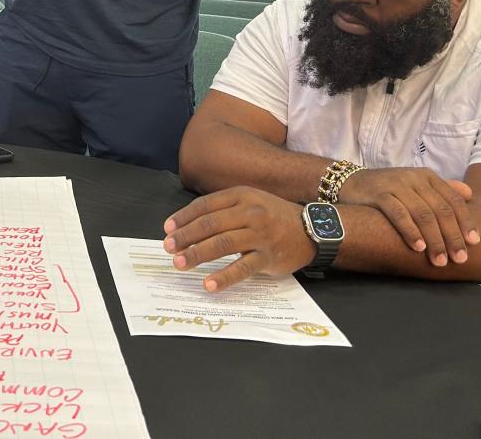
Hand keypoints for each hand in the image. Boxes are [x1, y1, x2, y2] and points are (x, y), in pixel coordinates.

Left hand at [162, 187, 316, 292]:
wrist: (312, 230)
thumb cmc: (274, 217)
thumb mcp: (250, 202)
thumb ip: (224, 211)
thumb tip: (188, 227)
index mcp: (241, 195)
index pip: (205, 205)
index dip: (184, 217)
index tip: (167, 229)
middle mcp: (250, 212)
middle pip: (210, 224)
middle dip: (185, 236)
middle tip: (168, 248)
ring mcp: (260, 234)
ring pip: (222, 243)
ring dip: (197, 254)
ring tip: (180, 263)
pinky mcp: (268, 256)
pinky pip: (242, 268)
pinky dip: (223, 277)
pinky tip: (208, 284)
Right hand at [339, 167, 478, 266]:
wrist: (350, 182)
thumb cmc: (388, 189)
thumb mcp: (416, 185)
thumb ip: (441, 189)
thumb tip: (469, 195)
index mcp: (427, 176)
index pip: (453, 200)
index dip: (466, 222)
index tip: (474, 243)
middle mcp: (414, 178)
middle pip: (440, 209)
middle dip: (452, 236)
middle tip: (459, 258)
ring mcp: (396, 185)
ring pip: (422, 214)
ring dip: (434, 239)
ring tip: (440, 260)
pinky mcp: (379, 194)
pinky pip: (399, 214)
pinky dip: (410, 231)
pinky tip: (418, 247)